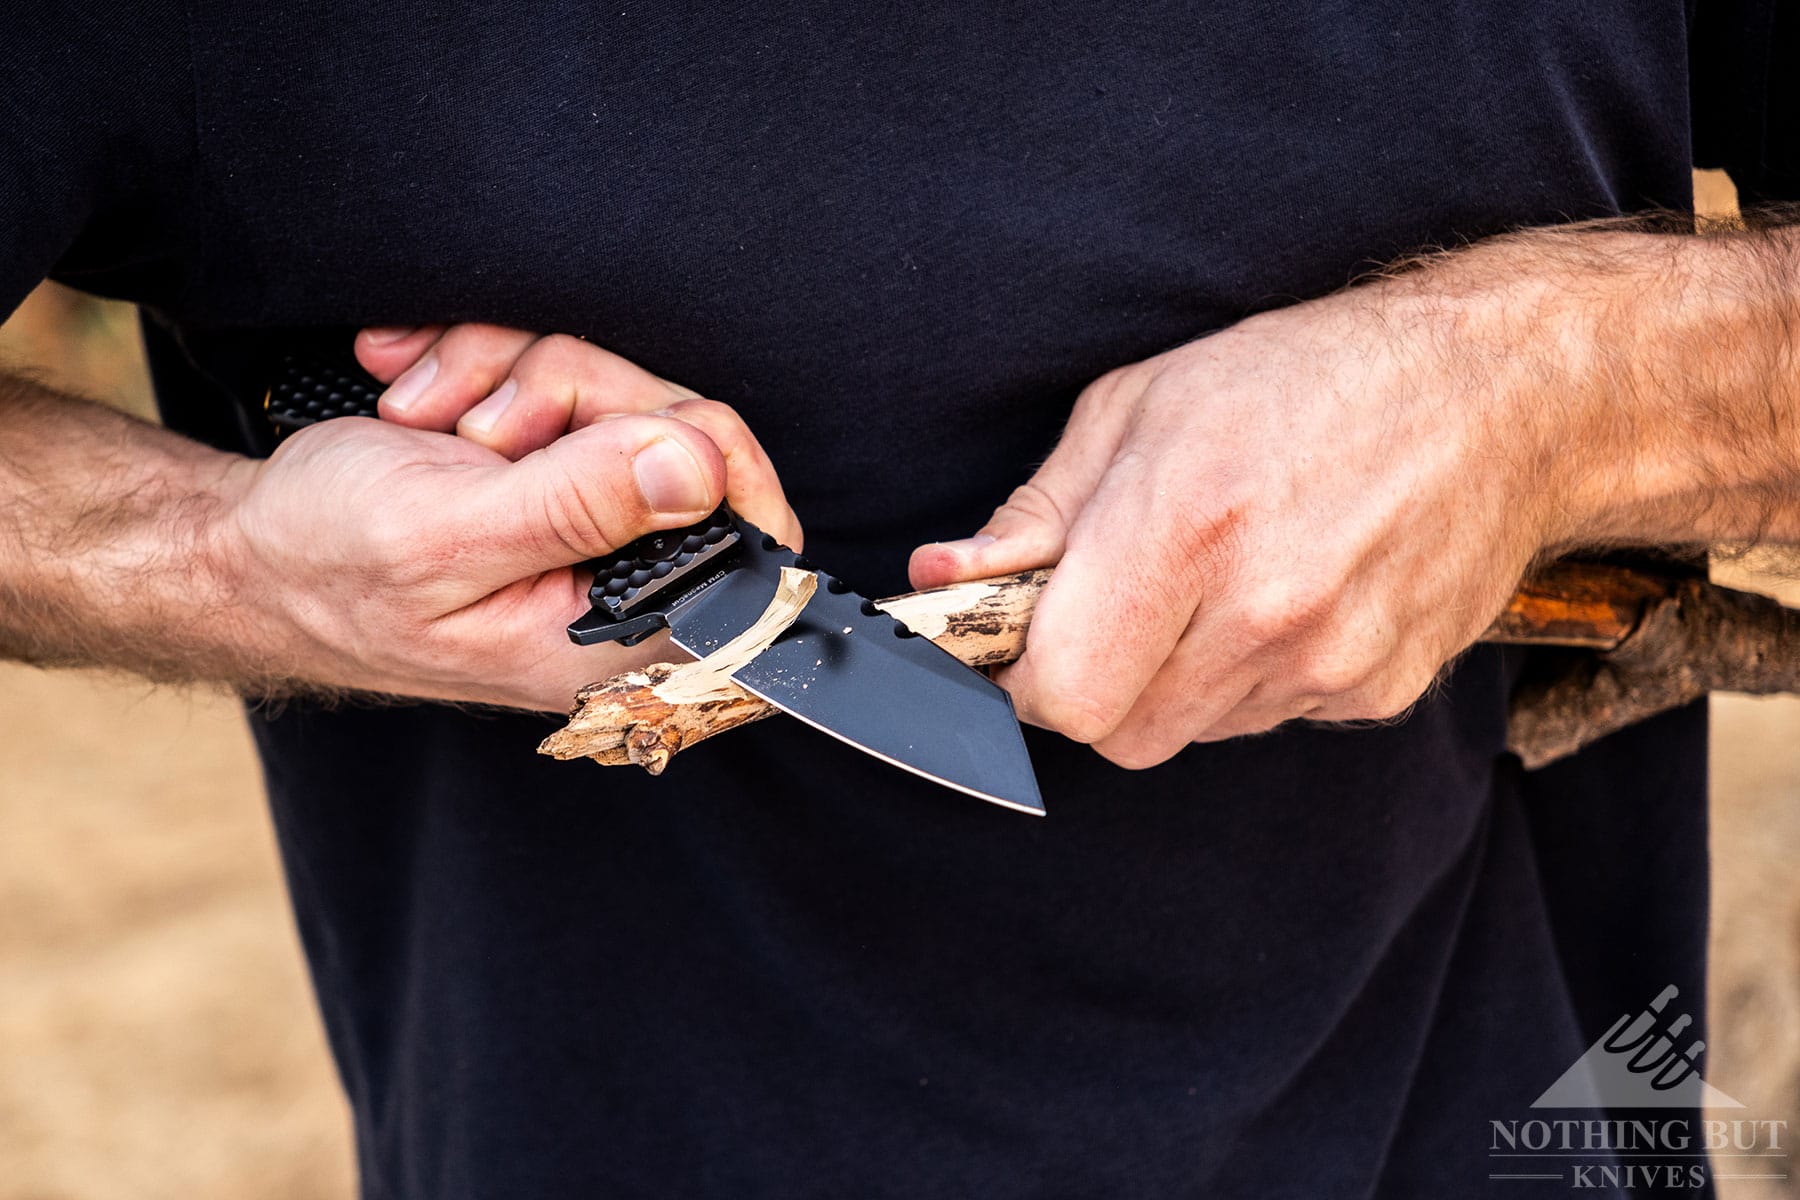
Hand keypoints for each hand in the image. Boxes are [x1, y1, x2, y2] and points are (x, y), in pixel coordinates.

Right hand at [217, 331, 798, 711]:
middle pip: (691, 443)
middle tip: (484, 431)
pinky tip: (424, 394)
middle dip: (578, 399)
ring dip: (514, 377)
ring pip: (623, 394)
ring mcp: (590, 517)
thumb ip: (575, 507)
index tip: (661, 422)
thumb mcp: (446, 536)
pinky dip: (491, 363)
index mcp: (616, 636)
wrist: (243, 545)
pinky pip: (565, 374)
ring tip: (431, 420)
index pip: (758, 556)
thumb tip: (700, 469)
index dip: (729, 467)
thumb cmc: (325, 567)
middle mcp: (621, 580)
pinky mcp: (555, 464)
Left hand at [909, 253, 1595, 766]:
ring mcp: (1329, 659)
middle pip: (1120, 735)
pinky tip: (1287, 595)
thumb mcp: (1141, 405)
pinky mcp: (1378, 690)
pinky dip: (1254, 678)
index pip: (1062, 694)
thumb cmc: (1301, 377)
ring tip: (1218, 581)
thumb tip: (942, 581)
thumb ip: (1036, 513)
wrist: (1496, 392)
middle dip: (1097, 686)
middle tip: (1121, 607)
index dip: (1027, 681)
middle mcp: (1261, 607)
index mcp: (1182, 524)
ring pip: (1193, 732)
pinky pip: (1270, 718)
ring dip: (1176, 681)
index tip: (1028, 646)